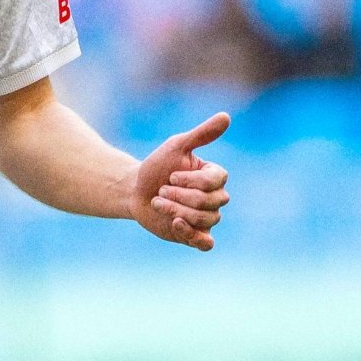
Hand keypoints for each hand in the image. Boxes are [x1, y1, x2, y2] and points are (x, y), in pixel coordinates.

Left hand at [130, 112, 230, 250]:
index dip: (192, 180)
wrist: (135, 191)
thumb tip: (226, 116)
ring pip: (206, 220)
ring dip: (177, 210)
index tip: (171, 174)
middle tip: (162, 190)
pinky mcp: (195, 236)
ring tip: (158, 202)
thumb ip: (202, 134)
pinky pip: (206, 243)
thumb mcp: (176, 146)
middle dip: (181, 196)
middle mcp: (215, 198)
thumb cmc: (157, 166)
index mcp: (214, 176)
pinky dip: (192, 235)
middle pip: (211, 202)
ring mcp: (206, 218)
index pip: (217, 181)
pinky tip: (175, 224)